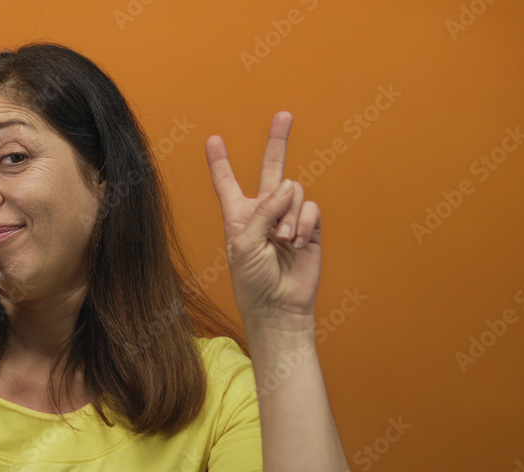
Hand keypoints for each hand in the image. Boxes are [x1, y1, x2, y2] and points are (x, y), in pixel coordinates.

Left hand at [206, 111, 320, 323]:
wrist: (279, 306)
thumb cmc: (252, 280)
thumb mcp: (244, 242)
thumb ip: (263, 211)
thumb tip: (289, 186)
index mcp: (239, 215)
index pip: (227, 183)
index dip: (220, 162)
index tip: (213, 140)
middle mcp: (264, 212)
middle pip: (271, 169)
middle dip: (277, 141)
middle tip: (284, 114)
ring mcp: (288, 218)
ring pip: (293, 191)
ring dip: (288, 215)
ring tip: (283, 240)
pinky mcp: (310, 227)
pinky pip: (309, 208)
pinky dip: (303, 223)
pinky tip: (297, 242)